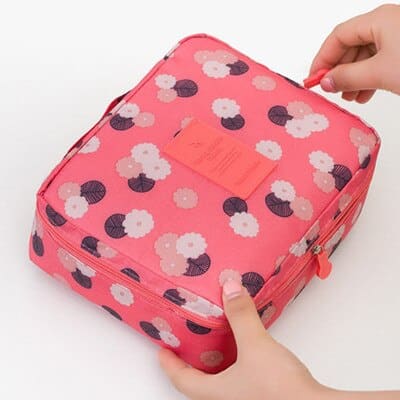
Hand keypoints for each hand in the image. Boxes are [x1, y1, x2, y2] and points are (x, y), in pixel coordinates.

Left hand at [159, 280, 323, 399]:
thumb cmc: (280, 388)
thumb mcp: (256, 345)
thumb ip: (241, 316)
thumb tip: (229, 287)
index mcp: (217, 394)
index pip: (183, 381)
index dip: (169, 365)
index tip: (162, 351)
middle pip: (200, 385)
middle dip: (191, 365)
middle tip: (187, 344)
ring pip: (221, 384)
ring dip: (215, 365)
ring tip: (215, 342)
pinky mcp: (264, 397)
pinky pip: (240, 382)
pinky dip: (236, 366)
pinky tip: (247, 352)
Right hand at [309, 4, 399, 102]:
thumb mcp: (379, 73)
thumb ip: (348, 77)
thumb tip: (326, 82)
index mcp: (378, 20)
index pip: (338, 37)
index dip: (322, 59)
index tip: (313, 79)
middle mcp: (387, 24)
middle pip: (350, 46)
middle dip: (338, 71)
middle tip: (330, 89)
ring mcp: (397, 37)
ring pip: (364, 57)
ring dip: (352, 78)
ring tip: (348, 96)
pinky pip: (378, 62)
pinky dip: (367, 79)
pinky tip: (363, 94)